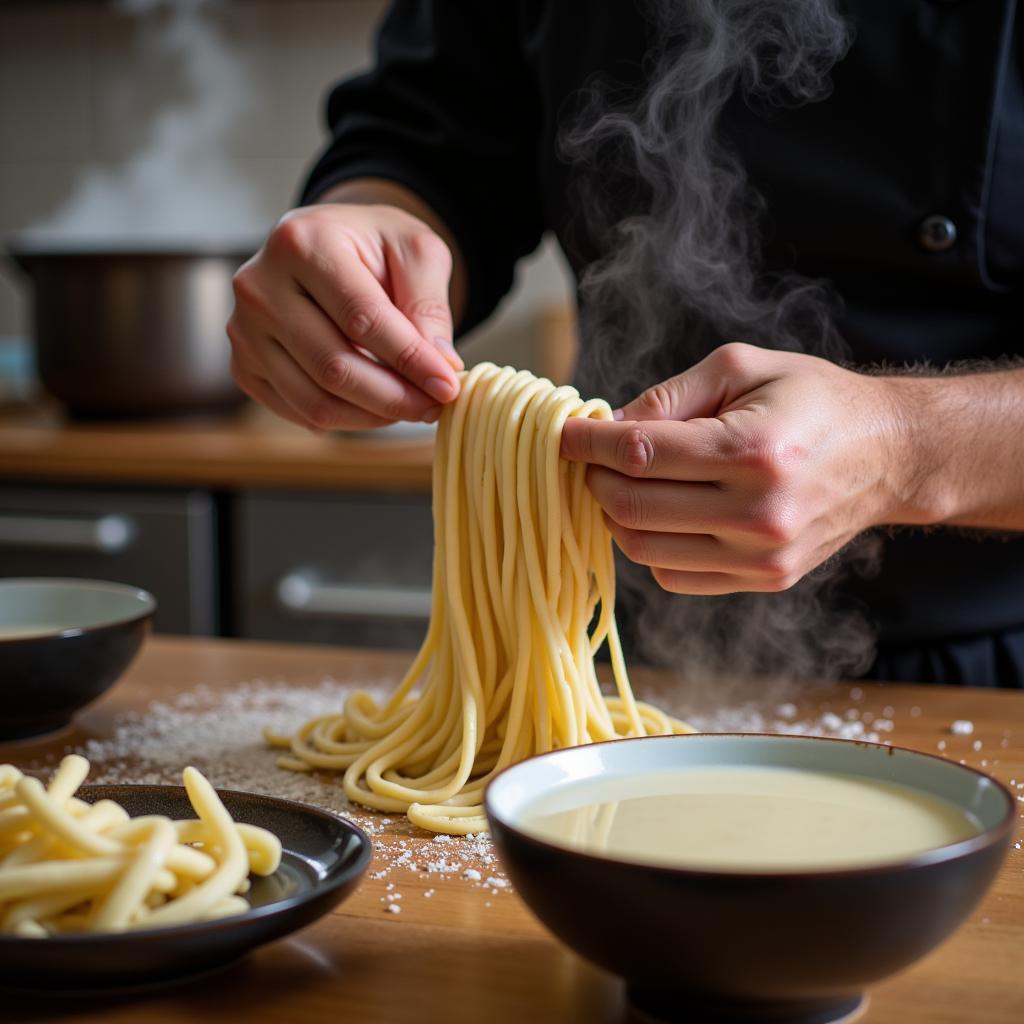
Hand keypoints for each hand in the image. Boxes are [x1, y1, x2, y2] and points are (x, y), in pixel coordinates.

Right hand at [228, 203, 462, 430]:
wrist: (330, 245)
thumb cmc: (374, 246)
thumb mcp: (415, 251)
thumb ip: (429, 305)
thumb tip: (441, 366)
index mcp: (301, 243)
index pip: (362, 319)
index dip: (410, 360)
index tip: (449, 386)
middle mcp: (259, 287)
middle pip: (335, 367)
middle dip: (395, 398)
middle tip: (436, 406)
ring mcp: (244, 330)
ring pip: (315, 400)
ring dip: (374, 416)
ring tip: (413, 406)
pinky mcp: (244, 365)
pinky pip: (299, 411)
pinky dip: (346, 419)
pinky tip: (376, 403)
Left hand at [561, 343, 908, 594]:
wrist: (886, 456)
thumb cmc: (812, 401)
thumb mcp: (742, 368)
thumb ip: (669, 397)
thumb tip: (606, 427)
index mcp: (752, 451)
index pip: (638, 454)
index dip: (586, 444)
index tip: (562, 434)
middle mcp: (757, 512)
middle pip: (631, 506)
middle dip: (593, 479)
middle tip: (590, 459)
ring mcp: (761, 556)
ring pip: (643, 548)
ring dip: (615, 515)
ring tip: (619, 484)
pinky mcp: (763, 579)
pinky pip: (674, 575)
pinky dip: (649, 546)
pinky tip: (659, 514)